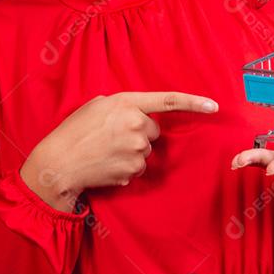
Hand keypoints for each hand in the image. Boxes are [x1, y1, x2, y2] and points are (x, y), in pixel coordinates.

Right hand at [20, 91, 218, 211]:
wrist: (59, 163)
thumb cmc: (74, 131)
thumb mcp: (96, 105)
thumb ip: (123, 106)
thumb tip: (138, 115)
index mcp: (127, 103)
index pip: (168, 101)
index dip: (194, 102)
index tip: (215, 105)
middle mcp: (136, 125)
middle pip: (154, 132)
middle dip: (140, 134)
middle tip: (114, 137)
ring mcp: (136, 151)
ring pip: (146, 152)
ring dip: (131, 153)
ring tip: (106, 152)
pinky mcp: (133, 172)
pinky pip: (137, 169)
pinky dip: (125, 169)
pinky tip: (106, 164)